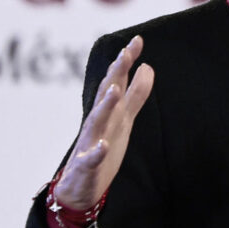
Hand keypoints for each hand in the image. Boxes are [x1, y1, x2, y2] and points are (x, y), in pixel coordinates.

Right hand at [54, 36, 153, 210]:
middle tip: (124, 53)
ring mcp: (90, 143)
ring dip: (105, 106)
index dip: (127, 62)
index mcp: (110, 112)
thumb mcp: (124, 119)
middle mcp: (99, 122)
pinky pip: (91, 159)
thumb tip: (148, 66)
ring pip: (97, 121)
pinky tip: (103, 146)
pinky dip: (97, 152)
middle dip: (115, 74)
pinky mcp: (86, 167)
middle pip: (106, 94)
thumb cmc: (103, 148)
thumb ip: (136, 94)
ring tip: (114, 91)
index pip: (118, 80)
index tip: (137, 40)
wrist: (80, 187)